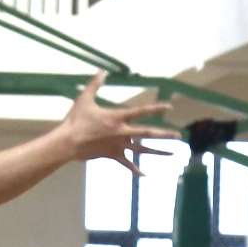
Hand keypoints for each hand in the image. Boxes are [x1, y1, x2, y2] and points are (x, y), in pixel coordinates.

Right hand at [55, 73, 176, 168]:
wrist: (68, 142)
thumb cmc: (75, 120)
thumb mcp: (84, 99)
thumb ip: (95, 84)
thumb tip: (101, 71)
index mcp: (117, 117)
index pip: (141, 111)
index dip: (156, 108)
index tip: (169, 107)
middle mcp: (122, 132)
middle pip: (148, 133)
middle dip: (165, 134)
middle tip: (179, 136)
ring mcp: (118, 145)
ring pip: (142, 150)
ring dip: (158, 152)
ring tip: (172, 154)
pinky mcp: (112, 155)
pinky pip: (127, 163)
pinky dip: (135, 169)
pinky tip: (144, 175)